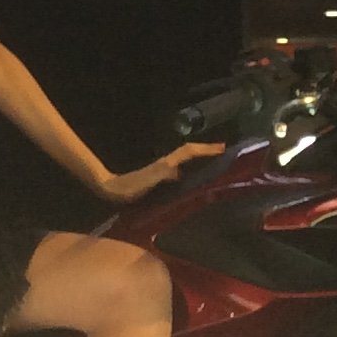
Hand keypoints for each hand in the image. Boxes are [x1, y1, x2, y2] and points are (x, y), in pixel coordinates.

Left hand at [94, 142, 222, 204]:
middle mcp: (167, 163)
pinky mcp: (160, 176)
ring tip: (217, 160)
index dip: (205, 149)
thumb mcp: (145, 182)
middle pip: (190, 152)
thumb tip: (178, 170)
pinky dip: (193, 166)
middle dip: (207, 150)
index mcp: (166, 163)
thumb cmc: (128, 188)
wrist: (111, 190)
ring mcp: (164, 169)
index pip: (189, 152)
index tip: (223, 147)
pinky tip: (196, 175)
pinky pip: (182, 168)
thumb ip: (161, 175)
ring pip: (187, 159)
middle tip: (225, 151)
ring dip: (201, 156)